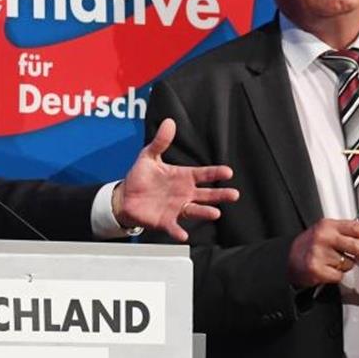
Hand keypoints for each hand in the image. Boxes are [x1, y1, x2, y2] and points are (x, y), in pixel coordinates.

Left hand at [113, 118, 238, 241]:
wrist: (125, 196)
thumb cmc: (140, 176)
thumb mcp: (149, 156)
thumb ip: (160, 142)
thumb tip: (169, 122)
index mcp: (183, 177)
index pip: (203, 174)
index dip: (215, 173)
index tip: (228, 172)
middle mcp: (184, 193)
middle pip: (206, 194)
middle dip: (220, 195)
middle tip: (234, 194)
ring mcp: (176, 208)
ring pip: (195, 210)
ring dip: (205, 212)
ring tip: (215, 213)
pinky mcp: (165, 221)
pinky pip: (174, 227)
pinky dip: (178, 231)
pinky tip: (183, 235)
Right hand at [287, 219, 358, 288]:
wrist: (288, 260)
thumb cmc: (311, 246)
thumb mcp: (327, 232)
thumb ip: (347, 232)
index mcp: (328, 225)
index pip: (357, 227)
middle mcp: (323, 237)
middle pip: (356, 246)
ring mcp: (319, 253)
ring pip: (348, 263)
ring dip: (348, 265)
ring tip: (336, 262)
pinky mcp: (316, 269)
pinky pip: (339, 275)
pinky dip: (337, 275)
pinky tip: (328, 269)